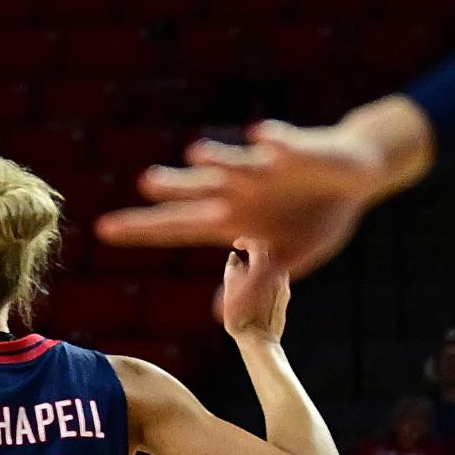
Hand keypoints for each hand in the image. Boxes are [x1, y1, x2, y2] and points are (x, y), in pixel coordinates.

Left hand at [96, 99, 431, 277]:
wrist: (352, 174)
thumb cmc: (312, 218)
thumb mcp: (288, 258)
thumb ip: (255, 283)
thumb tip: (220, 317)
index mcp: (229, 220)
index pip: (177, 227)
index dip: (142, 229)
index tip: (103, 230)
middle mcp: (237, 191)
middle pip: (196, 190)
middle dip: (174, 187)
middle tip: (147, 183)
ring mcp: (263, 169)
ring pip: (234, 162)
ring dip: (217, 158)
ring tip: (196, 154)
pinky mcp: (296, 150)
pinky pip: (282, 144)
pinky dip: (274, 140)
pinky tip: (261, 137)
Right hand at [220, 242, 288, 342]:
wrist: (261, 342)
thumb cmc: (241, 321)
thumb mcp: (229, 297)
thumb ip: (232, 273)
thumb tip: (234, 257)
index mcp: (264, 271)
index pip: (258, 243)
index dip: (246, 239)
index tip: (237, 244)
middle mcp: (278, 275)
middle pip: (270, 250)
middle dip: (255, 248)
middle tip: (242, 252)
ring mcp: (284, 285)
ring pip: (276, 263)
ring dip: (262, 262)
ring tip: (247, 270)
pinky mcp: (286, 294)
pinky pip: (278, 275)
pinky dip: (268, 273)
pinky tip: (256, 283)